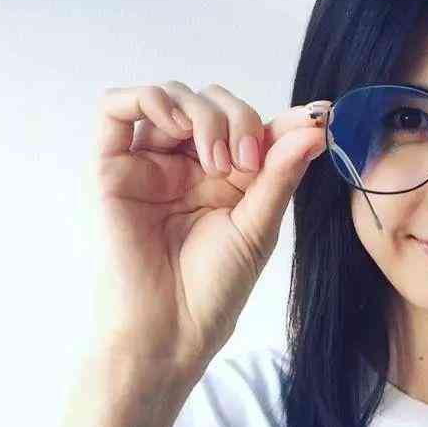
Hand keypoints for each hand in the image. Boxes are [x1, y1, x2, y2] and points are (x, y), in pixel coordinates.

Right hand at [91, 82, 327, 385]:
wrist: (172, 328)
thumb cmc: (215, 288)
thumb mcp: (259, 226)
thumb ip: (281, 173)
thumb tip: (316, 128)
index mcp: (227, 179)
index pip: (252, 127)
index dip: (282, 118)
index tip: (315, 119)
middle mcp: (187, 165)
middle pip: (212, 103)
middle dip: (238, 119)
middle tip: (246, 163)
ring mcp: (149, 164)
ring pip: (172, 98)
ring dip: (202, 114)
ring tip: (216, 160)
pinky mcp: (111, 168)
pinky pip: (115, 109)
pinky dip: (147, 99)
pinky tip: (174, 124)